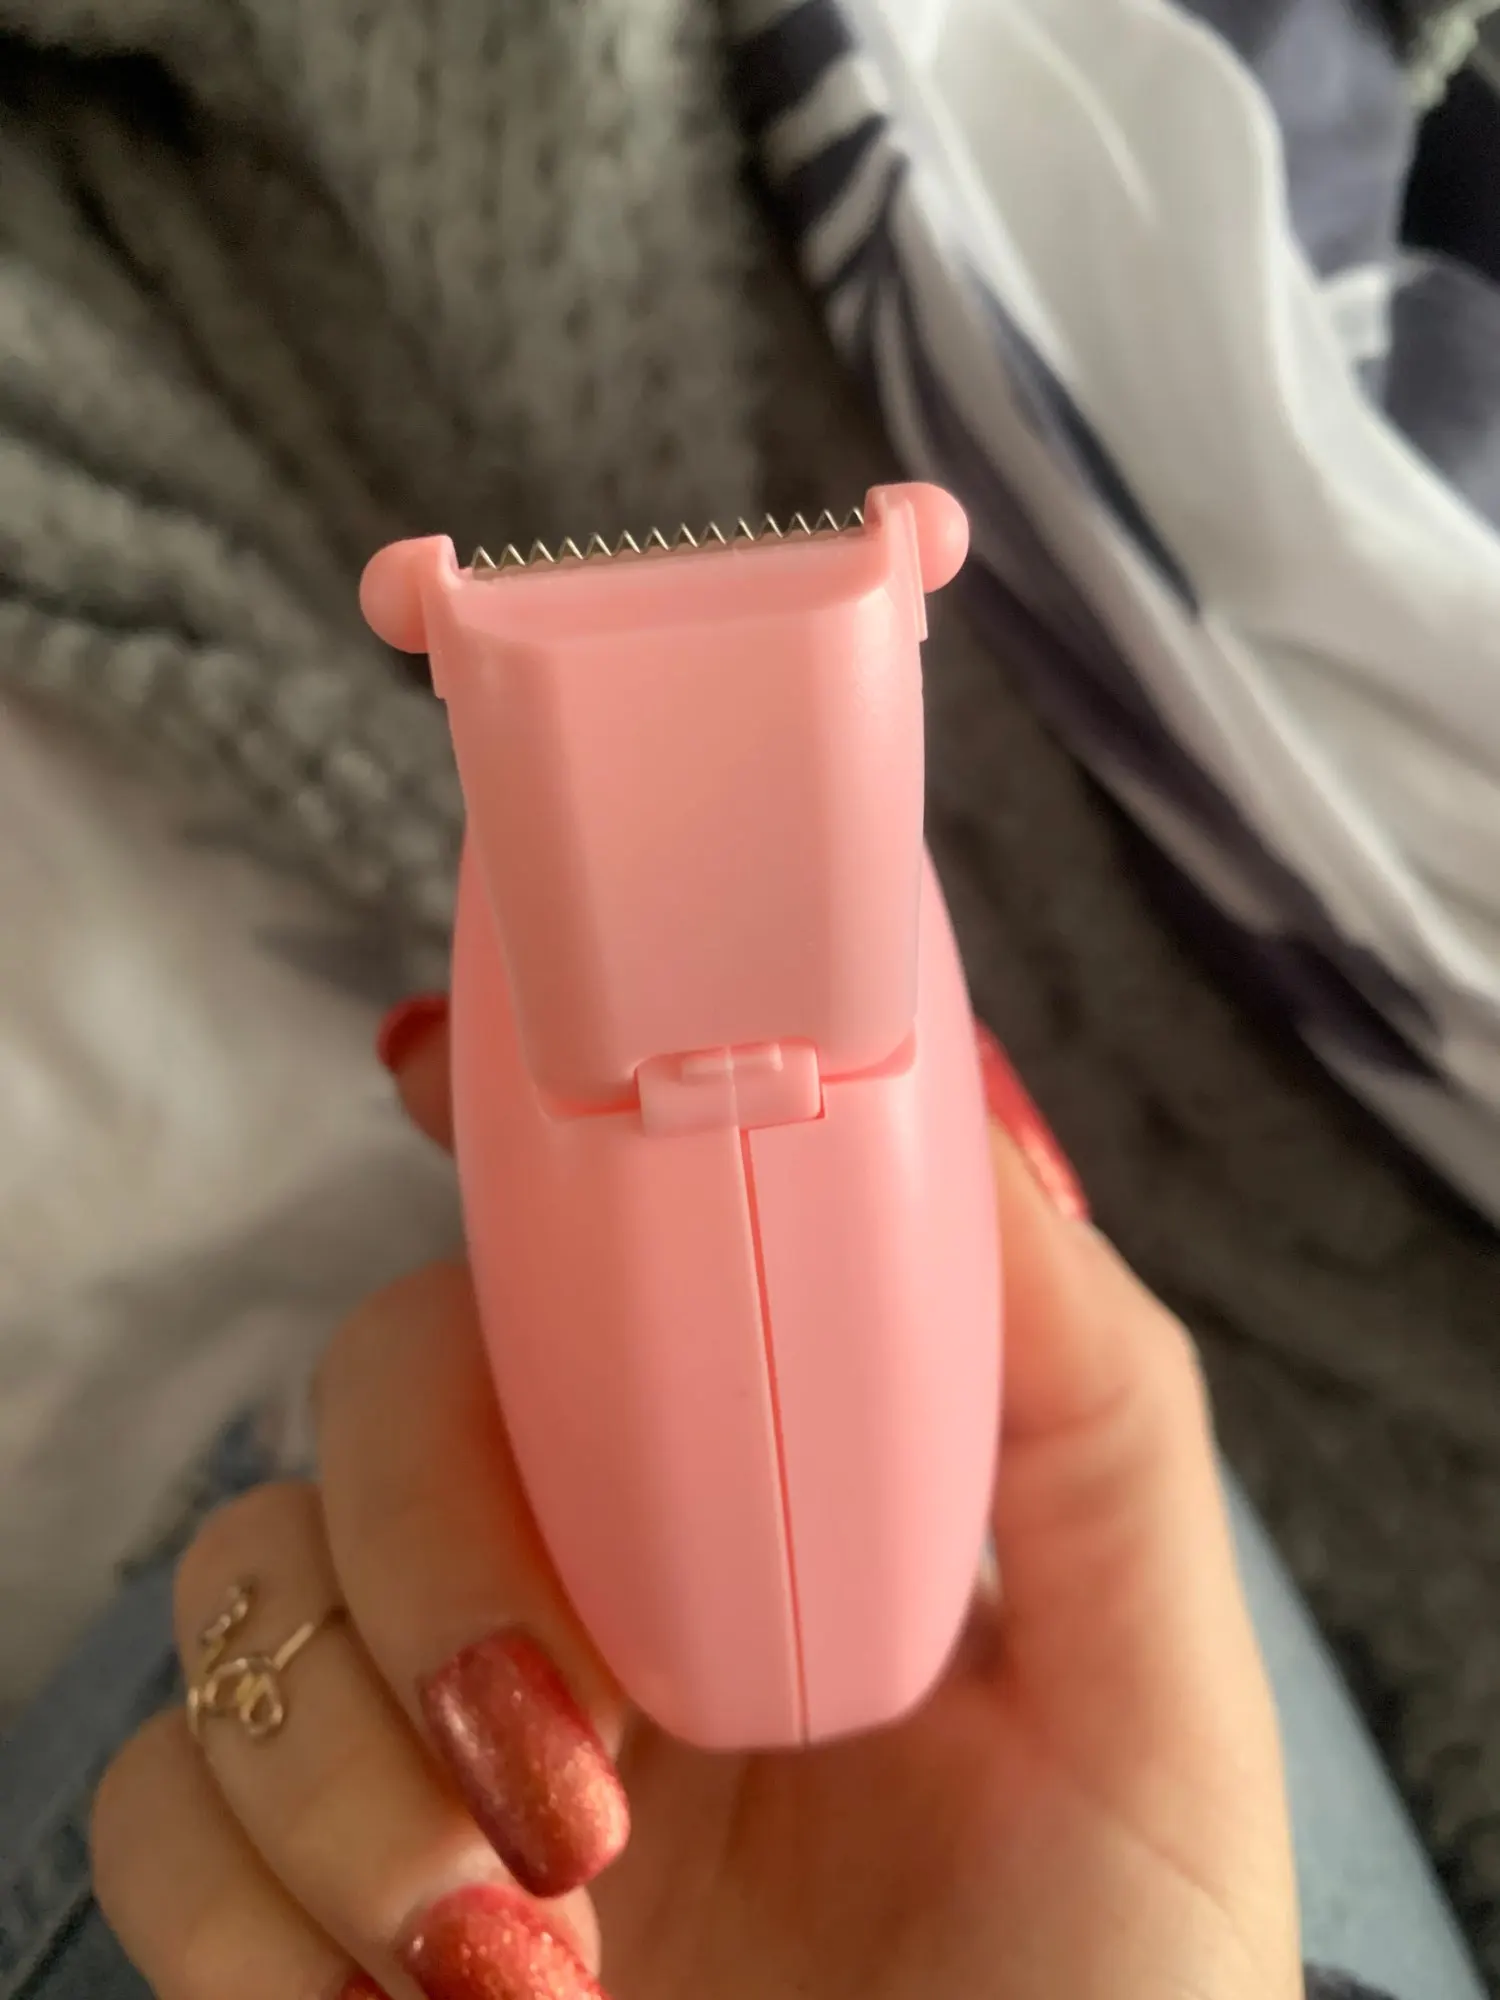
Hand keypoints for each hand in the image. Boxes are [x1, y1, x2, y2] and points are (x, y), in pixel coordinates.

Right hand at [93, 1009, 1300, 1999]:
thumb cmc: (1096, 1994)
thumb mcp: (1144, 1694)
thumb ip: (1086, 1410)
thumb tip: (972, 1137)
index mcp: (732, 1497)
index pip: (574, 1264)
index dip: (487, 1140)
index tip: (431, 1076)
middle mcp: (565, 1581)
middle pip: (375, 1396)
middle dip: (429, 1544)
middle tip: (567, 1741)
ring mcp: (426, 1739)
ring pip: (236, 1596)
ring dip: (339, 1768)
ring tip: (528, 1952)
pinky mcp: (313, 1911)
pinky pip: (158, 1818)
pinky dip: (251, 1913)